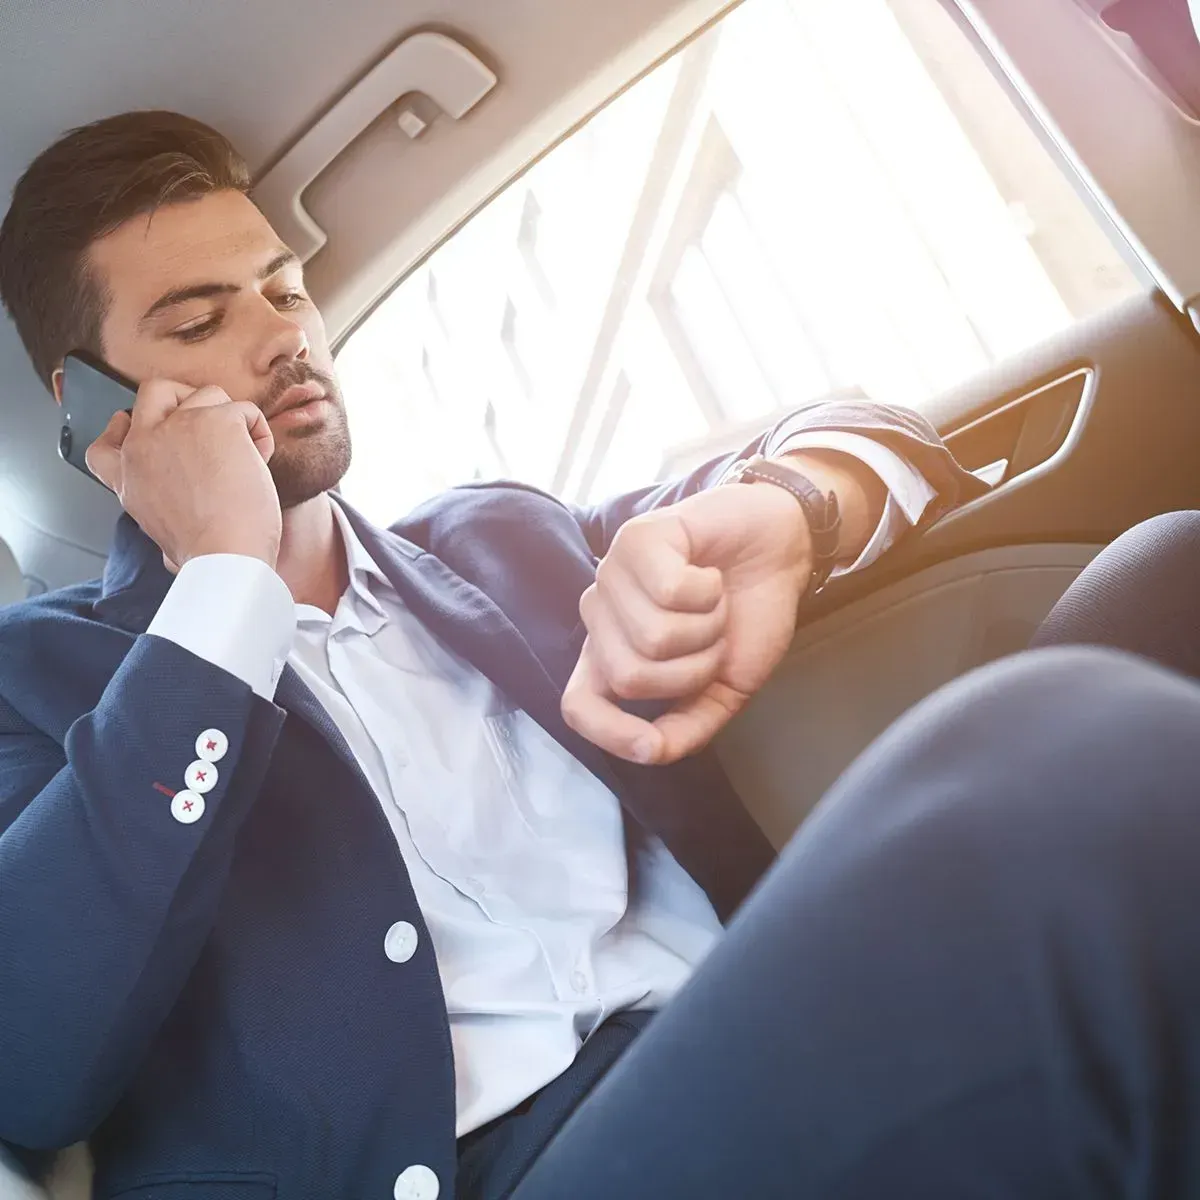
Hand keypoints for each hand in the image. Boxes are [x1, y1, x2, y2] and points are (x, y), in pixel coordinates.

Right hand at [85, 379, 281, 569]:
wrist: (226, 556)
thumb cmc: (206, 557)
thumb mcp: (161, 539)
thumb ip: (162, 520)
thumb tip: (170, 553)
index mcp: (129, 479)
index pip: (104, 444)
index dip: (118, 429)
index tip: (127, 424)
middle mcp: (145, 446)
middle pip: (154, 392)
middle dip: (184, 397)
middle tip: (212, 418)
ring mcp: (178, 427)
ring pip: (207, 395)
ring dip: (232, 419)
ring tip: (248, 457)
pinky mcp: (217, 420)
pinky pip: (245, 411)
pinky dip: (260, 433)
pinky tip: (261, 459)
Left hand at [561, 481, 812, 765]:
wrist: (780, 552)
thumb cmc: (746, 616)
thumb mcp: (723, 689)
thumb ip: (685, 729)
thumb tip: (650, 751)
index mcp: (614, 655)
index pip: (578, 705)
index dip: (609, 734)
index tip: (653, 743)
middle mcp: (602, 615)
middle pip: (629, 677)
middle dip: (693, 668)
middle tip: (713, 637)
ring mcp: (613, 574)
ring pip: (652, 637)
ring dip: (707, 626)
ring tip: (714, 602)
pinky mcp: (636, 537)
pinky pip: (669, 591)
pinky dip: (708, 591)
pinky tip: (710, 573)